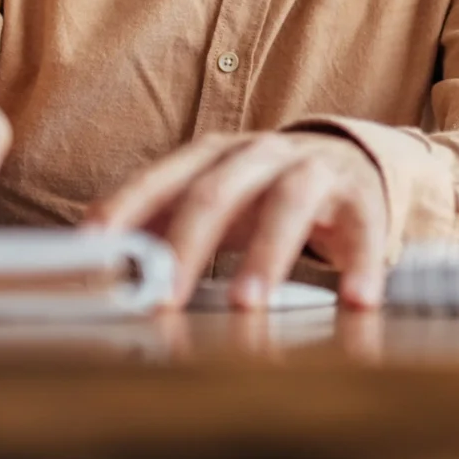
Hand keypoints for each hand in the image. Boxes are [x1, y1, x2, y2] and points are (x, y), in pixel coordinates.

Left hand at [91, 131, 390, 310]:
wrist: (349, 160)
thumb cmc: (264, 192)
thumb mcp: (212, 200)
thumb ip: (159, 223)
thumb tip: (94, 257)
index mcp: (214, 156)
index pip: (161, 180)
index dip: (126, 211)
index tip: (95, 248)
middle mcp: (260, 156)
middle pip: (217, 193)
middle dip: (188, 247)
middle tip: (166, 298)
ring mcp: (313, 171)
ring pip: (286, 205)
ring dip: (264, 256)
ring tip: (248, 303)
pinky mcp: (360, 197)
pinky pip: (363, 229)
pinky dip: (360, 265)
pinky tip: (355, 301)